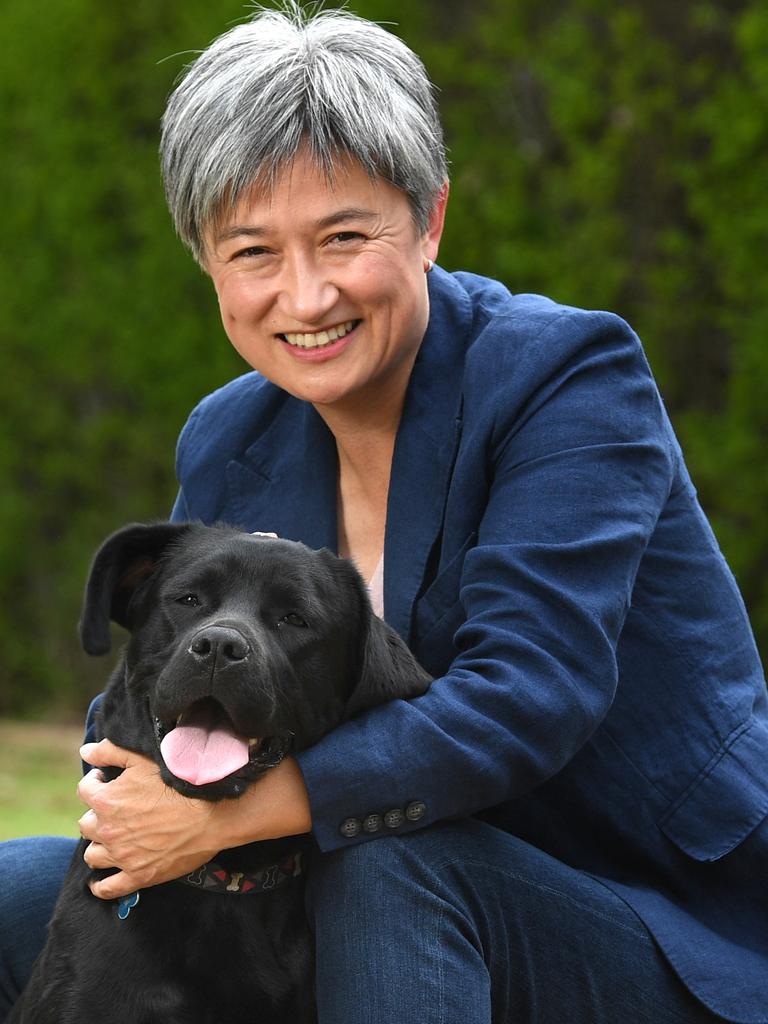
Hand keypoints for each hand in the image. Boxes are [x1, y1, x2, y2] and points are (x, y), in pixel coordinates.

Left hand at [77, 739, 311, 899]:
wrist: (210, 814)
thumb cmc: (179, 784)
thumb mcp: (143, 759)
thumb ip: (110, 752)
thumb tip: (85, 751)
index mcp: (106, 800)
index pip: (85, 790)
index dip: (95, 783)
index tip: (106, 781)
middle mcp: (107, 830)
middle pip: (86, 825)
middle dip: (97, 815)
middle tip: (114, 811)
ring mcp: (122, 856)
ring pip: (93, 855)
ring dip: (99, 846)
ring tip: (112, 840)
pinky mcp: (137, 876)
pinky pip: (108, 887)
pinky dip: (101, 886)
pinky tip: (102, 880)